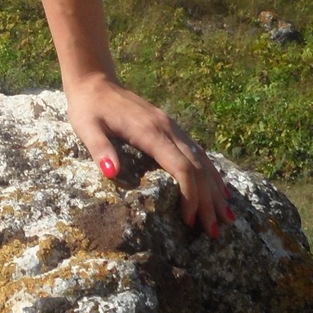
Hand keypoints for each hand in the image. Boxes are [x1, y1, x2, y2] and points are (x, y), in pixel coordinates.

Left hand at [66, 74, 234, 237]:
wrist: (95, 80)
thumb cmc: (88, 107)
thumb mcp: (86, 127)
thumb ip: (100, 148)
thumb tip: (112, 172)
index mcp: (149, 131)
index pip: (181, 167)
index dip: (189, 195)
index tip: (190, 220)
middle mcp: (167, 128)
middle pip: (197, 168)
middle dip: (207, 201)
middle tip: (214, 232)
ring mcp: (171, 126)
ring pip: (202, 160)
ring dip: (214, 189)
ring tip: (226, 217)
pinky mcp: (170, 126)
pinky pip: (196, 151)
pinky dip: (210, 172)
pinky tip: (219, 188)